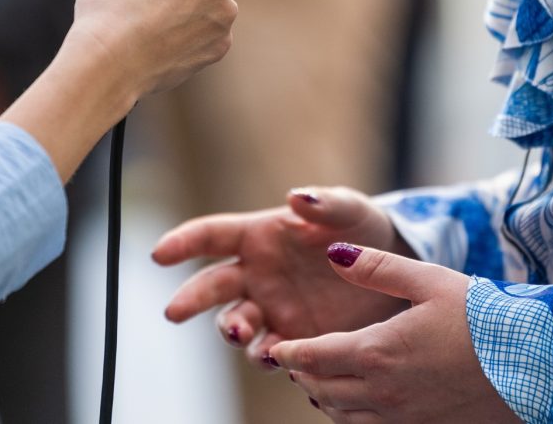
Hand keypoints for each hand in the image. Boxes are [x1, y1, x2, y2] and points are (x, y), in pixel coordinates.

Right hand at [154, 187, 411, 366]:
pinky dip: (271, 356)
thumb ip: (325, 203)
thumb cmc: (364, 228)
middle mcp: (256, 274)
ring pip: (236, 323)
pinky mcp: (294, 337)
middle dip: (191, 299)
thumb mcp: (351, 210)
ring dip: (232, 330)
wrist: (393, 272)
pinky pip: (272, 352)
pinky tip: (280, 356)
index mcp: (259, 236)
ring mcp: (272, 308)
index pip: (212, 236)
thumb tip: (296, 196)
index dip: (183, 242)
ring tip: (243, 334)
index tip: (160, 253)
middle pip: (212, 287)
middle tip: (175, 310)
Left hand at [272, 245, 517, 422]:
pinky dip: (354, 417)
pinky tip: (360, 402)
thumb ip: (376, 267)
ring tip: (321, 381)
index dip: (292, 353)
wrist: (537, 365)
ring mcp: (404, 418)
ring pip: (344, 418)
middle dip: (304, 375)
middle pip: (323, 391)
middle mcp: (384, 393)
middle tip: (296, 361)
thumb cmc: (485, 316)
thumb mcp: (429, 279)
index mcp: (379, 352)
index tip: (279, 347)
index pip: (315, 358)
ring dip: (326, 399)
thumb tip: (333, 254)